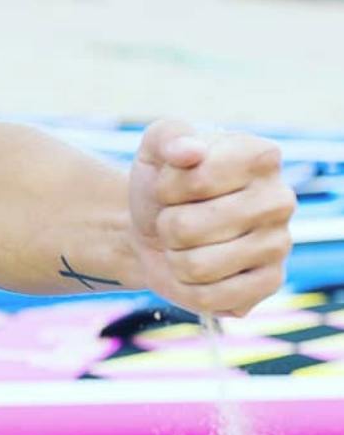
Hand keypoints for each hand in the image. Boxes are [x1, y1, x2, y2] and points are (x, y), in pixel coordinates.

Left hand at [129, 119, 295, 317]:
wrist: (156, 229)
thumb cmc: (163, 184)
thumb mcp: (155, 149)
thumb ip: (169, 137)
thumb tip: (191, 152)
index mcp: (261, 156)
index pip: (195, 178)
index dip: (165, 187)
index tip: (172, 185)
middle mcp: (280, 199)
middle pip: (188, 227)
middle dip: (167, 226)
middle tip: (177, 219)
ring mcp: (280, 244)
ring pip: (196, 266)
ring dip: (175, 257)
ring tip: (186, 244)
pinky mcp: (270, 282)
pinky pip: (210, 298)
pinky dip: (187, 287)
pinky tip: (197, 270)